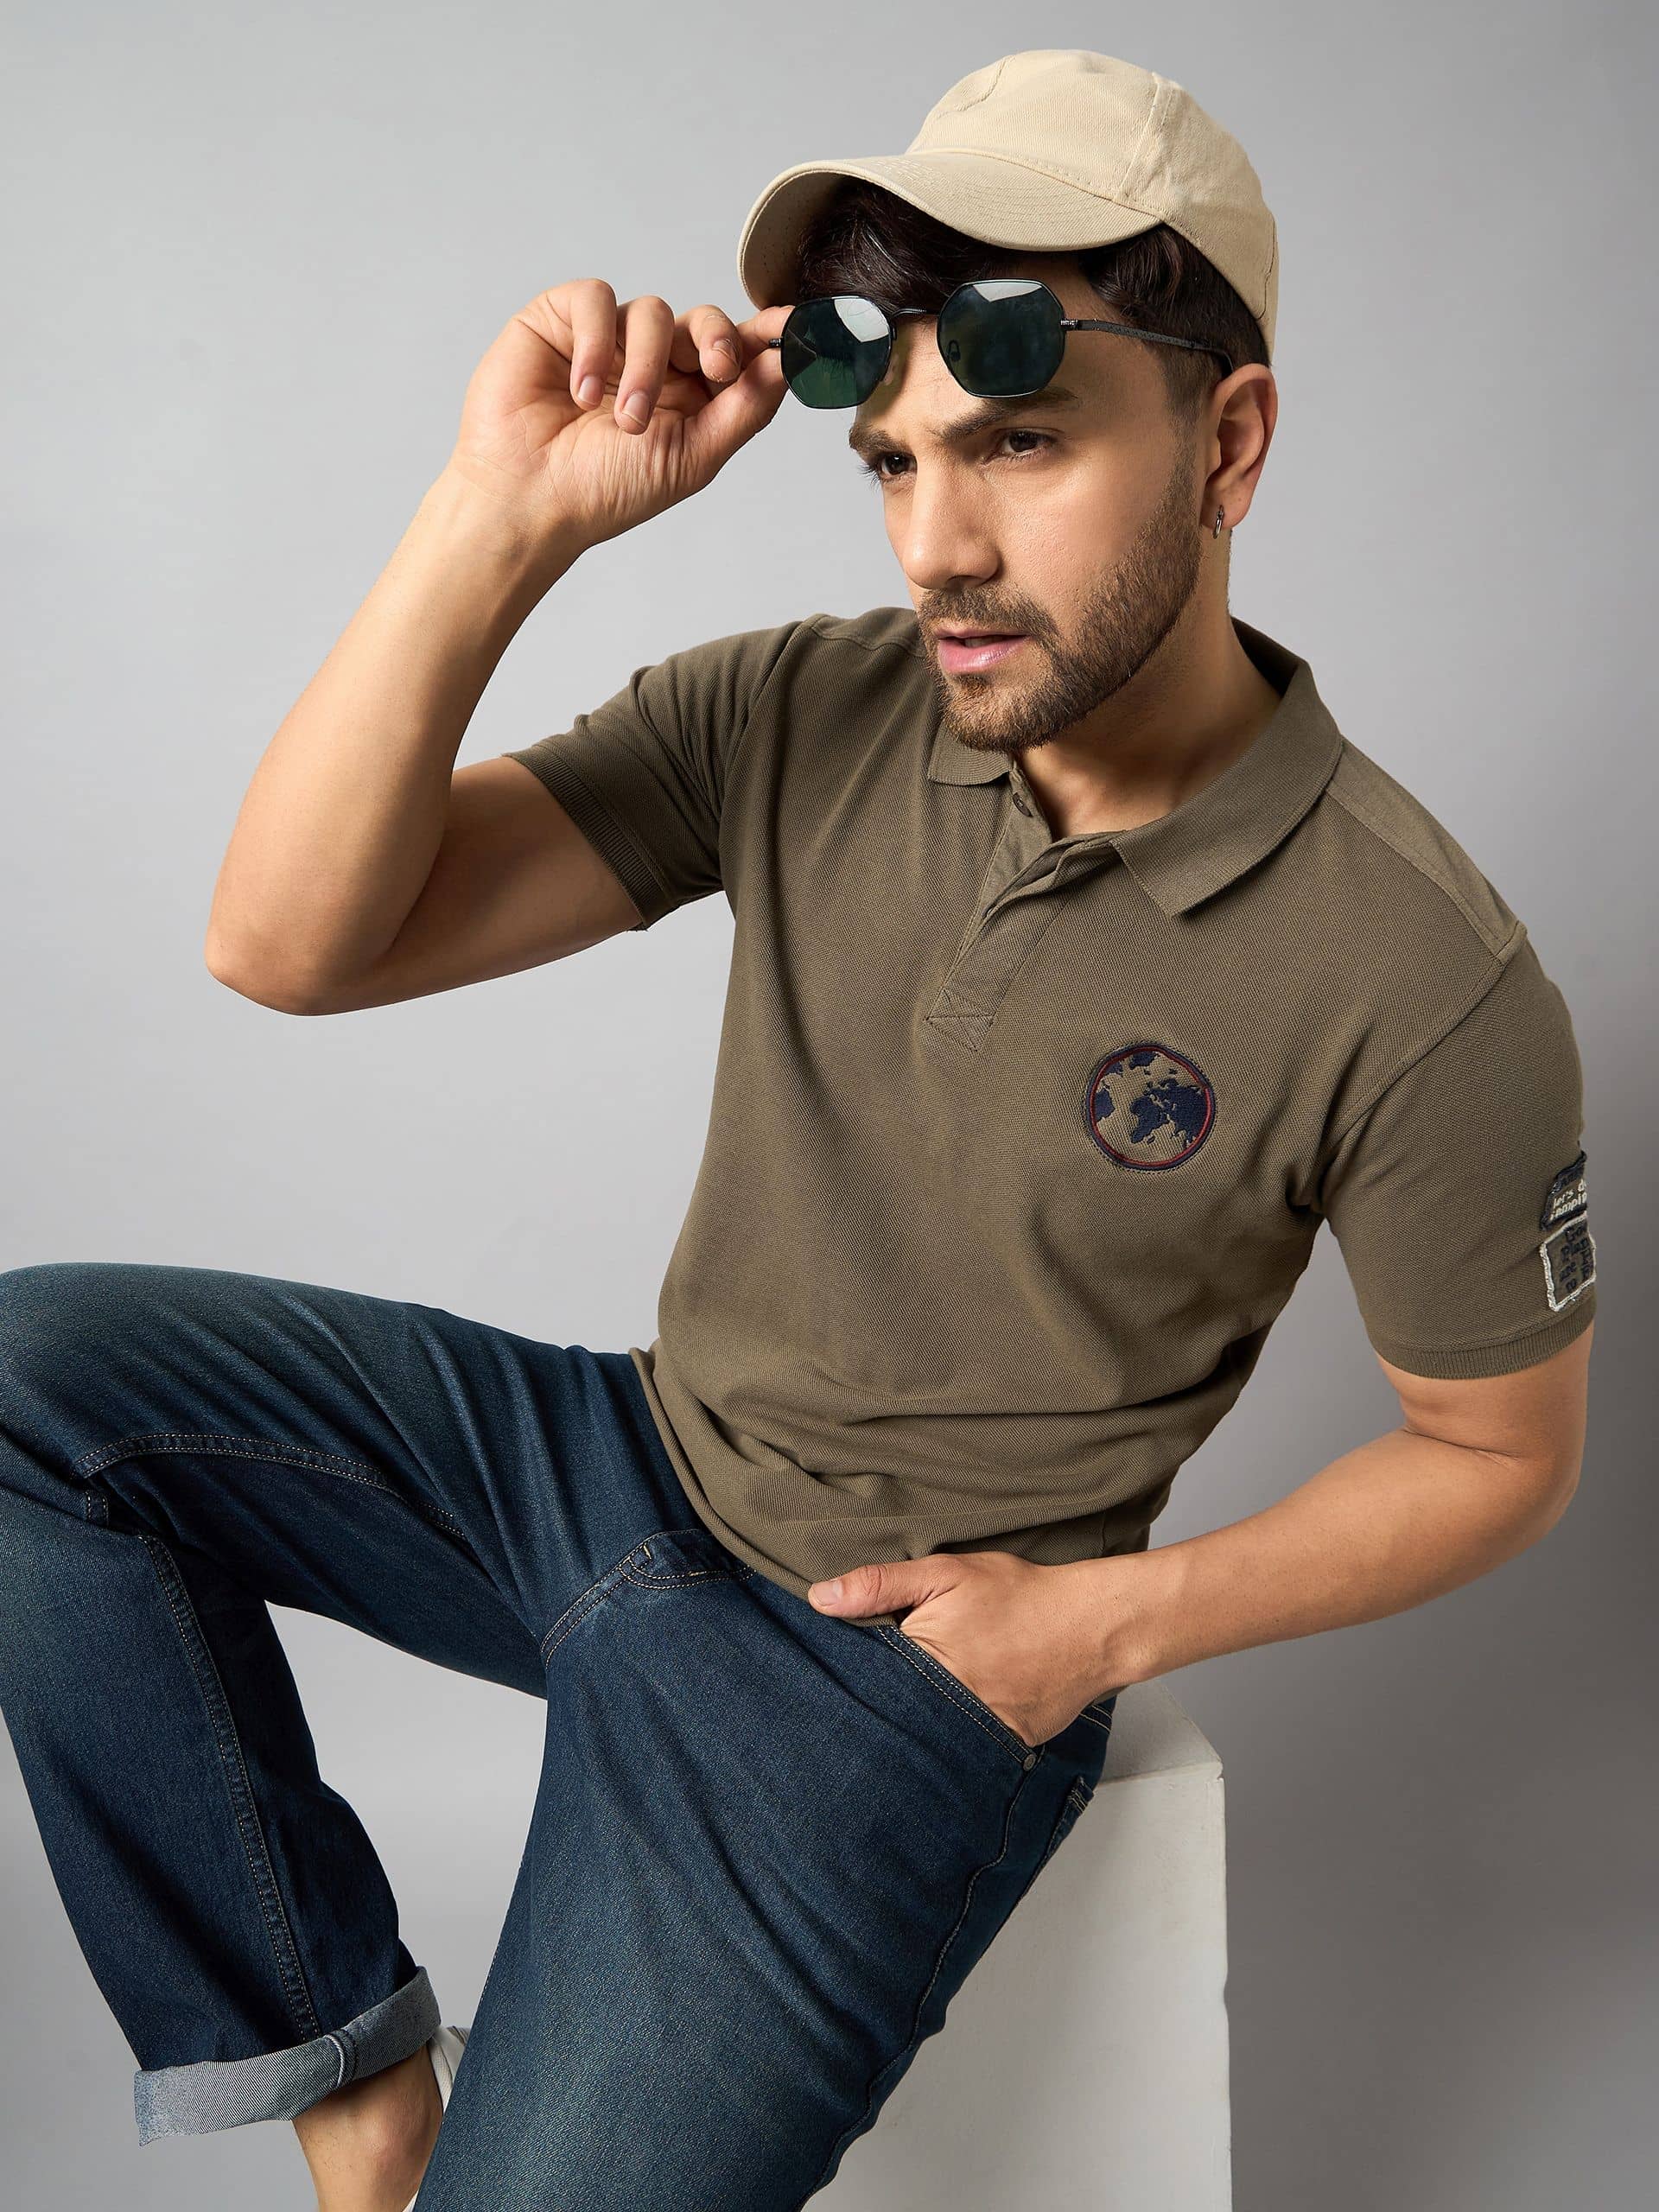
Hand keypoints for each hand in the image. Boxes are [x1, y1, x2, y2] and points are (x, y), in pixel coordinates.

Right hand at [440, 277, 791, 555]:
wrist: (530, 500)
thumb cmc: (605, 490)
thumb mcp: (692, 457)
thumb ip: (745, 409)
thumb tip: (792, 361)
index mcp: (689, 397)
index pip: (737, 352)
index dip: (769, 332)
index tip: (802, 321)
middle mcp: (652, 362)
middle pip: (704, 320)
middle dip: (717, 339)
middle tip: (716, 369)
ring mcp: (606, 339)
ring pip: (651, 311)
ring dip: (644, 367)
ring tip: (622, 421)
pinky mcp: (560, 321)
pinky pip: (594, 299)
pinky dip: (594, 344)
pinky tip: (580, 392)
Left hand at [808, 1551, 1117, 1747]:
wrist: (1091, 1626)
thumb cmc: (1019, 1596)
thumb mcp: (944, 1574)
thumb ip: (879, 1585)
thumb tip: (818, 1599)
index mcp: (920, 1662)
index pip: (860, 1680)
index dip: (847, 1674)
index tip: (832, 1671)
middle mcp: (945, 1708)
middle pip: (889, 1714)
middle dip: (876, 1705)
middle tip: (869, 1694)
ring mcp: (975, 1733)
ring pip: (923, 1736)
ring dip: (910, 1726)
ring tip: (904, 1713)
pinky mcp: (1001, 1746)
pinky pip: (962, 1749)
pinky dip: (950, 1737)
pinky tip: (946, 1722)